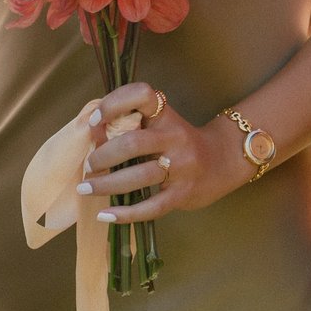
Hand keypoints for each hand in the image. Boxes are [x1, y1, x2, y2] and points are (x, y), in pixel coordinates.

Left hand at [74, 84, 259, 222]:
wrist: (225, 159)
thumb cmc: (179, 141)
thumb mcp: (161, 123)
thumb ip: (131, 125)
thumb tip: (93, 135)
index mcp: (165, 115)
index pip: (142, 95)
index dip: (114, 104)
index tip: (94, 120)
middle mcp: (175, 137)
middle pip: (132, 143)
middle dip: (102, 156)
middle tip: (89, 165)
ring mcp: (181, 167)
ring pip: (139, 176)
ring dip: (106, 184)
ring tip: (86, 189)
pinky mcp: (183, 193)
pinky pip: (151, 207)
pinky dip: (125, 214)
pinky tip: (105, 215)